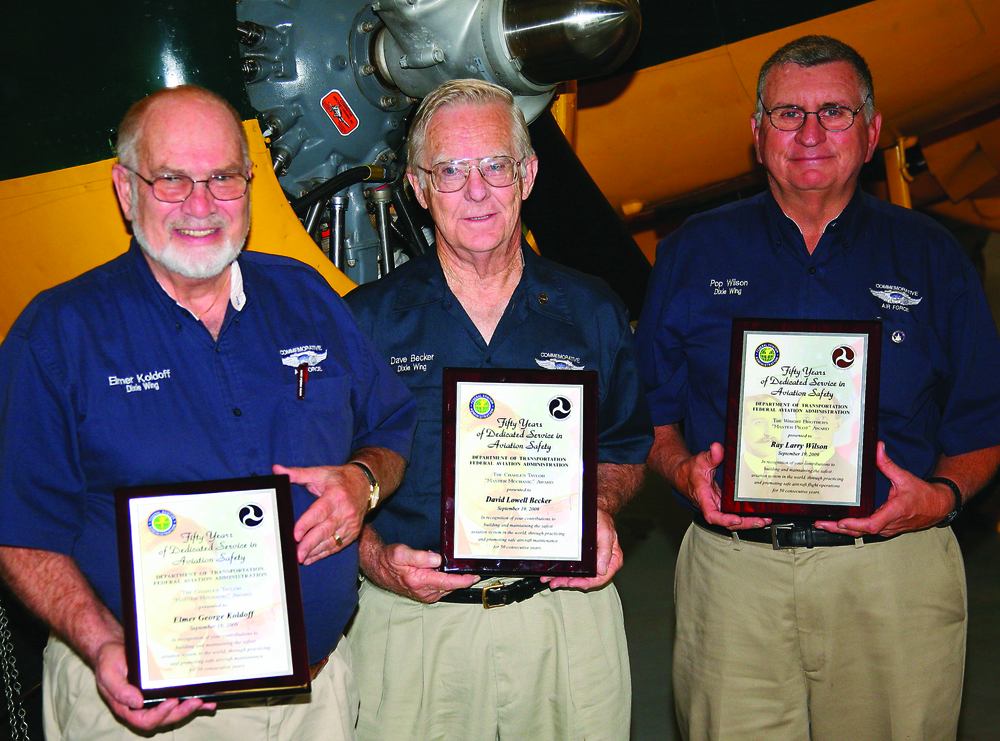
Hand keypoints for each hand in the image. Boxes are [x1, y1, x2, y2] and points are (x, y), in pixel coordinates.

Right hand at [94, 641, 211, 729]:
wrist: (115, 648)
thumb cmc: (109, 661)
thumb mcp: (109, 674)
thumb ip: (120, 690)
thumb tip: (136, 703)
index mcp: (128, 708)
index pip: (145, 720)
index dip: (160, 715)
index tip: (171, 702)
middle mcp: (143, 707)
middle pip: (165, 718)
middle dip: (181, 712)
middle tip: (195, 701)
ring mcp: (155, 699)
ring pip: (175, 711)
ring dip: (191, 708)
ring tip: (205, 701)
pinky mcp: (164, 690)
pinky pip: (180, 698)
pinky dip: (194, 700)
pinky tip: (209, 698)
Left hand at [274, 463, 369, 564]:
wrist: (365, 484)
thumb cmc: (339, 479)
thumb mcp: (320, 473)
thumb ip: (297, 473)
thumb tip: (277, 469)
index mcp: (335, 495)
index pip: (320, 512)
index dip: (307, 524)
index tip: (295, 534)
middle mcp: (344, 511)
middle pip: (325, 530)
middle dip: (310, 543)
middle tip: (297, 554)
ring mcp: (350, 523)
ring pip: (332, 541)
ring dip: (316, 551)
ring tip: (301, 558)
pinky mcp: (353, 532)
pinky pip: (337, 546)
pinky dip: (324, 553)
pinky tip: (311, 558)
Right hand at [366, 542, 478, 602]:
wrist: (378, 568)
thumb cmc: (390, 560)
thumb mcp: (402, 553)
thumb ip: (421, 557)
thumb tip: (438, 559)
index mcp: (420, 581)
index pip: (448, 582)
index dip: (463, 580)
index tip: (474, 577)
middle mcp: (423, 591)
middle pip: (450, 587)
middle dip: (462, 579)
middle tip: (471, 569)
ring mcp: (424, 595)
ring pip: (446, 589)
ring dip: (454, 581)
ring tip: (457, 569)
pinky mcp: (424, 594)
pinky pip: (440, 589)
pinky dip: (446, 582)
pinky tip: (444, 572)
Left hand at [543, 508, 621, 589]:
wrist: (593, 510)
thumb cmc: (602, 519)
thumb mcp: (605, 532)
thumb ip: (605, 550)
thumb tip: (602, 569)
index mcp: (612, 560)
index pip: (600, 578)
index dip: (585, 582)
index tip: (572, 582)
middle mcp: (601, 563)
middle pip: (586, 580)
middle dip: (570, 582)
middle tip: (557, 582)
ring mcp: (591, 562)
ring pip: (577, 576)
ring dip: (563, 579)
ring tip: (551, 580)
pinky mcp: (582, 558)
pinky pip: (572, 568)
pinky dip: (562, 572)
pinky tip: (552, 574)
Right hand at [677, 442, 770, 529]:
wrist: (684, 475)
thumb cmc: (690, 470)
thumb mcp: (700, 460)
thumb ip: (710, 456)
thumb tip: (717, 448)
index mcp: (704, 498)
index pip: (712, 514)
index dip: (724, 519)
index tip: (736, 519)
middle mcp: (712, 505)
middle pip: (727, 522)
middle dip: (745, 523)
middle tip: (760, 521)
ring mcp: (718, 506)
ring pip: (732, 521)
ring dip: (748, 522)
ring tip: (764, 520)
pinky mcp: (723, 505)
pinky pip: (735, 514)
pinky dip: (747, 517)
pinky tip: (760, 515)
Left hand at [814, 441, 953, 536]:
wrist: (938, 507)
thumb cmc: (923, 495)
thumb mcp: (904, 477)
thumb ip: (888, 464)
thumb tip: (877, 448)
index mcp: (895, 512)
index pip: (873, 524)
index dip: (856, 525)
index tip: (841, 522)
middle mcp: (890, 524)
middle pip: (862, 532)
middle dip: (839, 529)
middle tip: (821, 524)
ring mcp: (888, 529)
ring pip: (863, 533)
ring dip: (843, 530)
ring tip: (823, 524)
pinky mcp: (886, 530)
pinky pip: (867, 531)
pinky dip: (852, 529)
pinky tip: (838, 524)